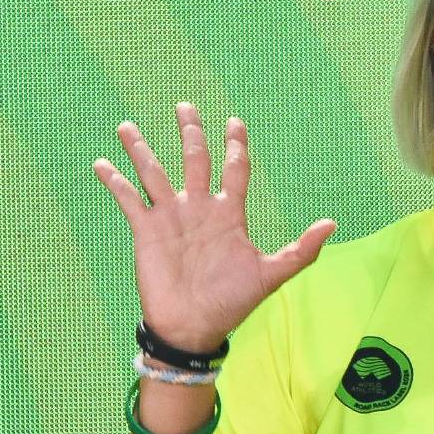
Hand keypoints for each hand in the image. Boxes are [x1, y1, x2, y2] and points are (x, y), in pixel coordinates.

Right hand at [92, 102, 335, 347]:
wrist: (194, 328)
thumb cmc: (232, 303)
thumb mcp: (271, 275)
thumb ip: (301, 250)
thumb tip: (331, 224)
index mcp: (229, 215)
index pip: (234, 170)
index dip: (236, 146)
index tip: (235, 122)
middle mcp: (199, 209)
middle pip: (195, 160)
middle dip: (191, 133)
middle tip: (186, 106)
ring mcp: (171, 218)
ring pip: (154, 173)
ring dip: (141, 150)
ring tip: (127, 126)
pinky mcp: (146, 232)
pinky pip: (129, 201)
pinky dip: (115, 182)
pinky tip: (102, 164)